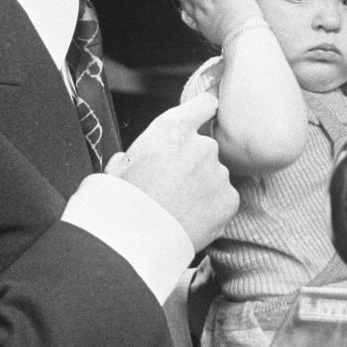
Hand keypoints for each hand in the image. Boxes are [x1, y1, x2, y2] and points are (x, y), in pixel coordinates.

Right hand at [105, 93, 236, 247]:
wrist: (134, 242)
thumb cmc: (121, 203)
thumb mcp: (118, 166)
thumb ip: (136, 152)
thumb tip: (128, 160)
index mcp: (172, 129)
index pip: (203, 104)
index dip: (203, 110)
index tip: (207, 114)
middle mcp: (201, 146)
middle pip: (205, 147)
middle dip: (194, 162)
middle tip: (173, 186)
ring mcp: (218, 173)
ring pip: (215, 175)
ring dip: (202, 187)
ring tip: (178, 208)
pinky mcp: (229, 199)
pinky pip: (223, 199)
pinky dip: (212, 208)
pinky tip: (190, 219)